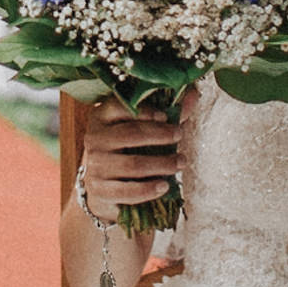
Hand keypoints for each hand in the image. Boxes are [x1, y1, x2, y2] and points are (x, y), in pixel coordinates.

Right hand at [78, 98, 179, 222]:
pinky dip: (149, 189)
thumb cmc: (127, 148)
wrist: (103, 184)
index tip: (166, 116)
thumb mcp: (141, 127)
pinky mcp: (100, 190)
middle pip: (131, 134)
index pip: (119, 107)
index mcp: (101, 117)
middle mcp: (94, 138)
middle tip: (180, 135)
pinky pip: (127, 191)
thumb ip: (166, 113)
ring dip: (162, 164)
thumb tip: (193, 94)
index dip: (144, 111)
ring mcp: (95, 165)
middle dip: (160, 135)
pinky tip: (165, 186)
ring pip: (133, 164)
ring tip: (180, 163)